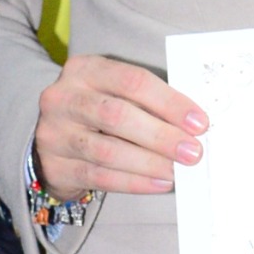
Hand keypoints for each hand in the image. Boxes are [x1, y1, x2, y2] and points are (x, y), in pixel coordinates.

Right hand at [34, 56, 207, 199]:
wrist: (54, 142)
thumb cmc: (99, 114)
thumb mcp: (115, 94)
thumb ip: (147, 103)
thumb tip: (192, 126)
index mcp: (85, 70)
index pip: (132, 81)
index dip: (169, 102)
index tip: (199, 123)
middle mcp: (63, 97)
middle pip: (118, 116)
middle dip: (161, 136)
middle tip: (192, 152)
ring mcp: (54, 133)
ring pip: (108, 151)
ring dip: (149, 163)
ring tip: (177, 170)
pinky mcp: (55, 166)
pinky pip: (100, 177)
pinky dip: (134, 182)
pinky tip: (159, 183)